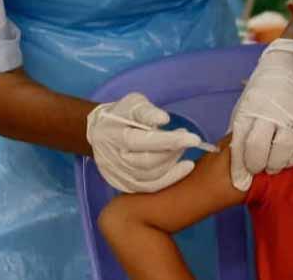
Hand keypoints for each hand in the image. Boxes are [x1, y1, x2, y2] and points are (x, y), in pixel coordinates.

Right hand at [87, 92, 205, 192]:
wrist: (98, 133)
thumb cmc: (120, 114)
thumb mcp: (132, 103)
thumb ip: (147, 112)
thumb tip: (163, 119)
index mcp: (115, 136)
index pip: (143, 141)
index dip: (170, 141)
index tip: (194, 138)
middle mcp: (115, 159)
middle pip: (148, 162)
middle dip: (173, 152)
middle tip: (188, 139)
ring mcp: (118, 175)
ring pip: (151, 177)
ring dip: (173, 164)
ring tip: (182, 148)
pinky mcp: (124, 185)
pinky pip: (149, 188)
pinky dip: (169, 179)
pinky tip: (183, 168)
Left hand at [229, 38, 292, 189]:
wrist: (292, 61)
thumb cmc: (265, 88)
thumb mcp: (247, 103)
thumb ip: (243, 129)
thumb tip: (238, 159)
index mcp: (249, 107)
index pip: (240, 143)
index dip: (239, 165)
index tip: (240, 177)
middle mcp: (269, 111)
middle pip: (258, 149)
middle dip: (256, 166)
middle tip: (257, 169)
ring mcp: (291, 115)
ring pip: (282, 152)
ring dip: (276, 165)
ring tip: (273, 166)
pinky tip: (289, 158)